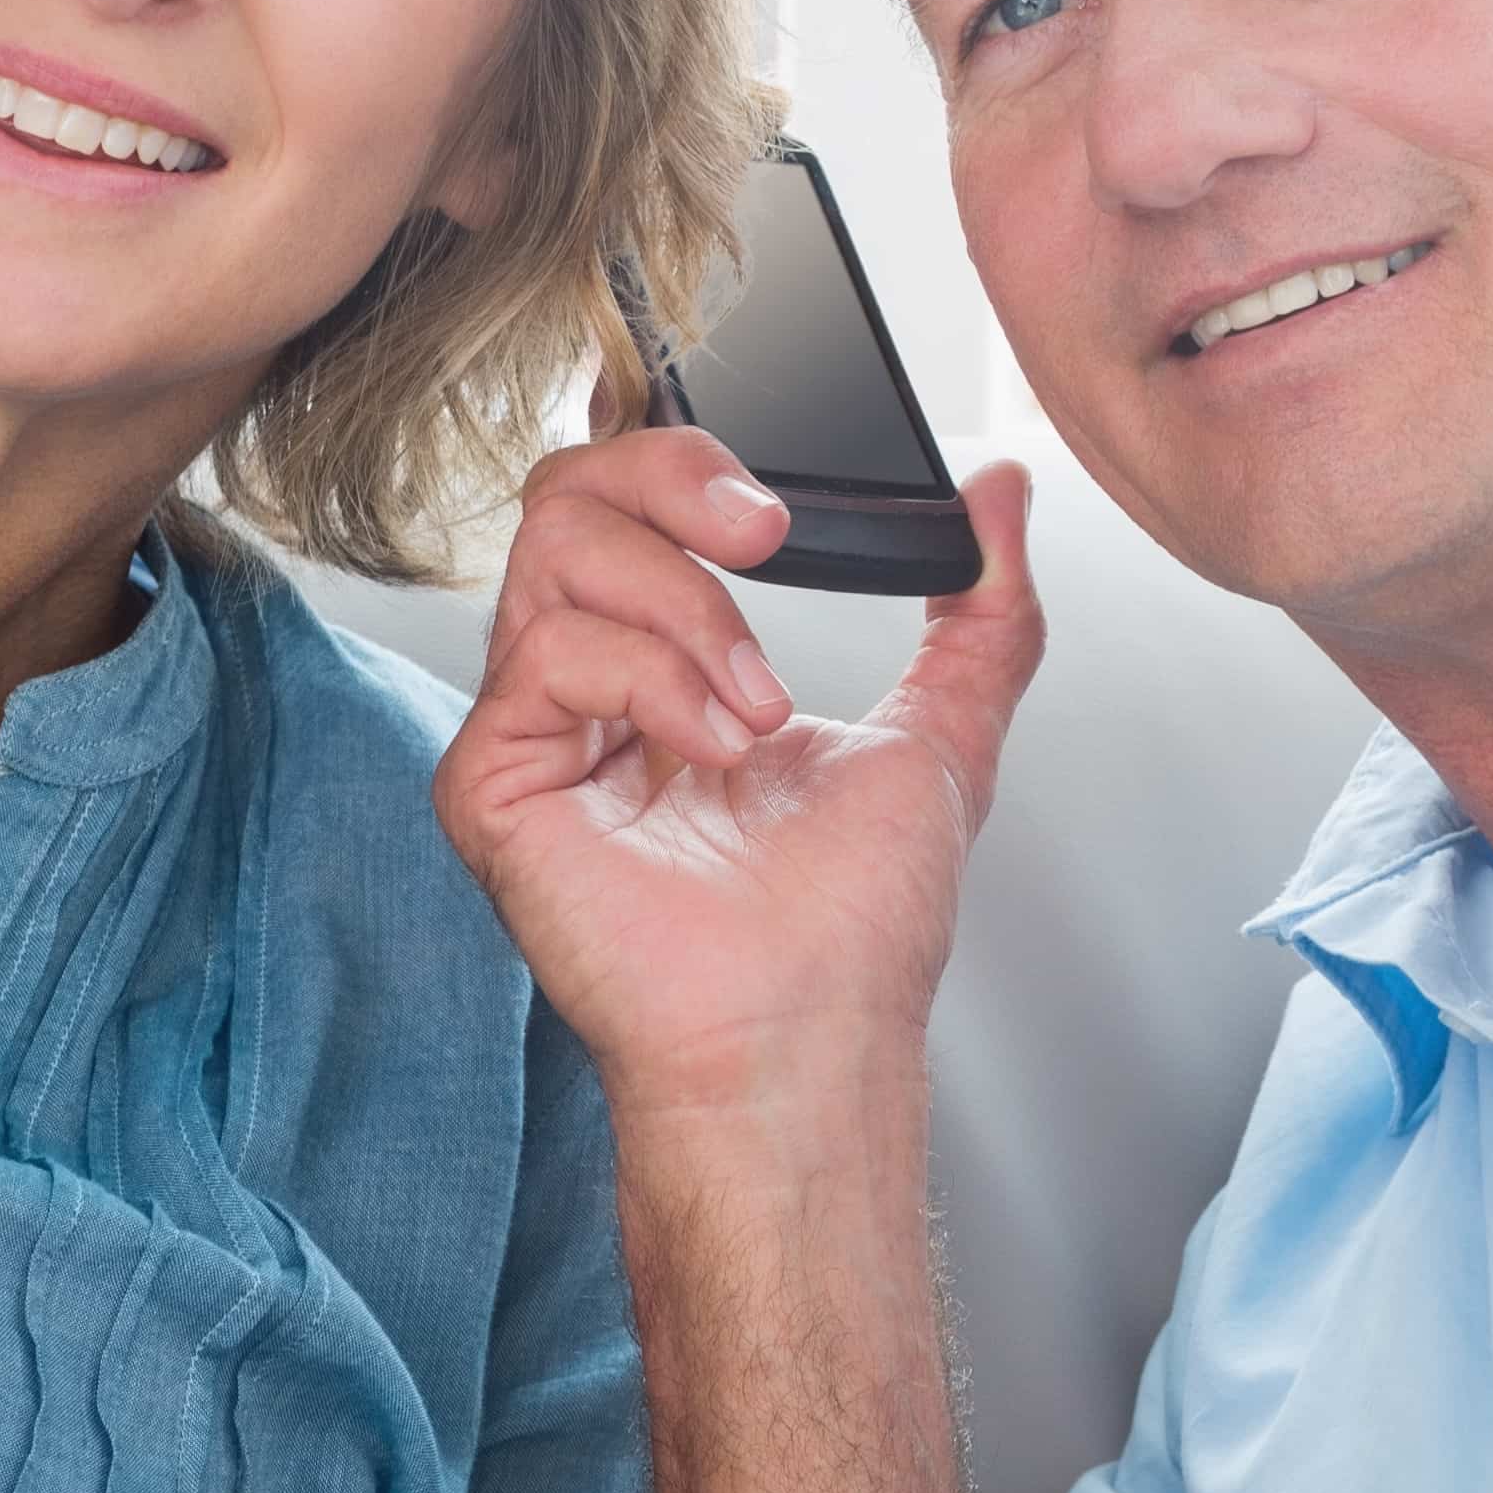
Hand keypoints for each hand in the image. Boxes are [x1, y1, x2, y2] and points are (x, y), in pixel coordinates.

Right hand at [430, 434, 1044, 1128]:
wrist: (813, 1032)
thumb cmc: (852, 931)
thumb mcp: (947, 732)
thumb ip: (984, 609)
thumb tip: (1001, 495)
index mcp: (671, 665)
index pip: (632, 499)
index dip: (687, 460)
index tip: (785, 510)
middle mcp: (590, 687)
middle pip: (572, 490)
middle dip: (680, 480)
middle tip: (770, 537)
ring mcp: (535, 732)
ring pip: (560, 548)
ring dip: (691, 607)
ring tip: (757, 708)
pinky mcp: (492, 783)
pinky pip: (547, 653)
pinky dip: (651, 680)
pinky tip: (709, 751)